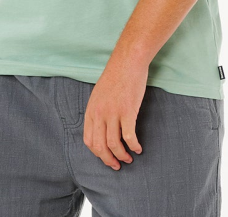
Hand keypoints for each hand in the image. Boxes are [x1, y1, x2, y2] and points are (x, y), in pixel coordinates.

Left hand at [83, 56, 146, 170]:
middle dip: (108, 160)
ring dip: (122, 156)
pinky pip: (129, 136)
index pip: (89, 140)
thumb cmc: (116, 76)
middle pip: (100, 146)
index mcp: (91, 110)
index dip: (98, 153)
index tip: (106, 157)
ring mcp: (113, 113)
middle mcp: (99, 114)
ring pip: (114, 144)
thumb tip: (101, 128)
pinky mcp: (128, 111)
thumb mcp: (99, 94)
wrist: (127, 61)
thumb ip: (98, 110)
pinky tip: (138, 148)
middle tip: (117, 165)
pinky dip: (134, 146)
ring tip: (129, 158)